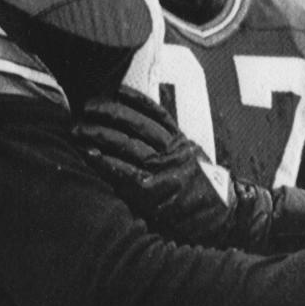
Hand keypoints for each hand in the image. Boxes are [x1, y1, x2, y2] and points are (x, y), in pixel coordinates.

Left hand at [75, 87, 261, 246]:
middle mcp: (173, 151)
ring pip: (127, 144)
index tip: (115, 90)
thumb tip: (153, 137)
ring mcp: (164, 170)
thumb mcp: (195, 160)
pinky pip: (126, 172)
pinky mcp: (155, 191)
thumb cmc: (206, 192)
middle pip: (136, 124)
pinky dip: (106, 161)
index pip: (156, 113)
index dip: (134, 100)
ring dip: (100, 134)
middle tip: (87, 107)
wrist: (225, 215)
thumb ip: (175, 147)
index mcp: (182, 142)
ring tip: (79, 129)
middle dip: (109, 113)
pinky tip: (89, 153)